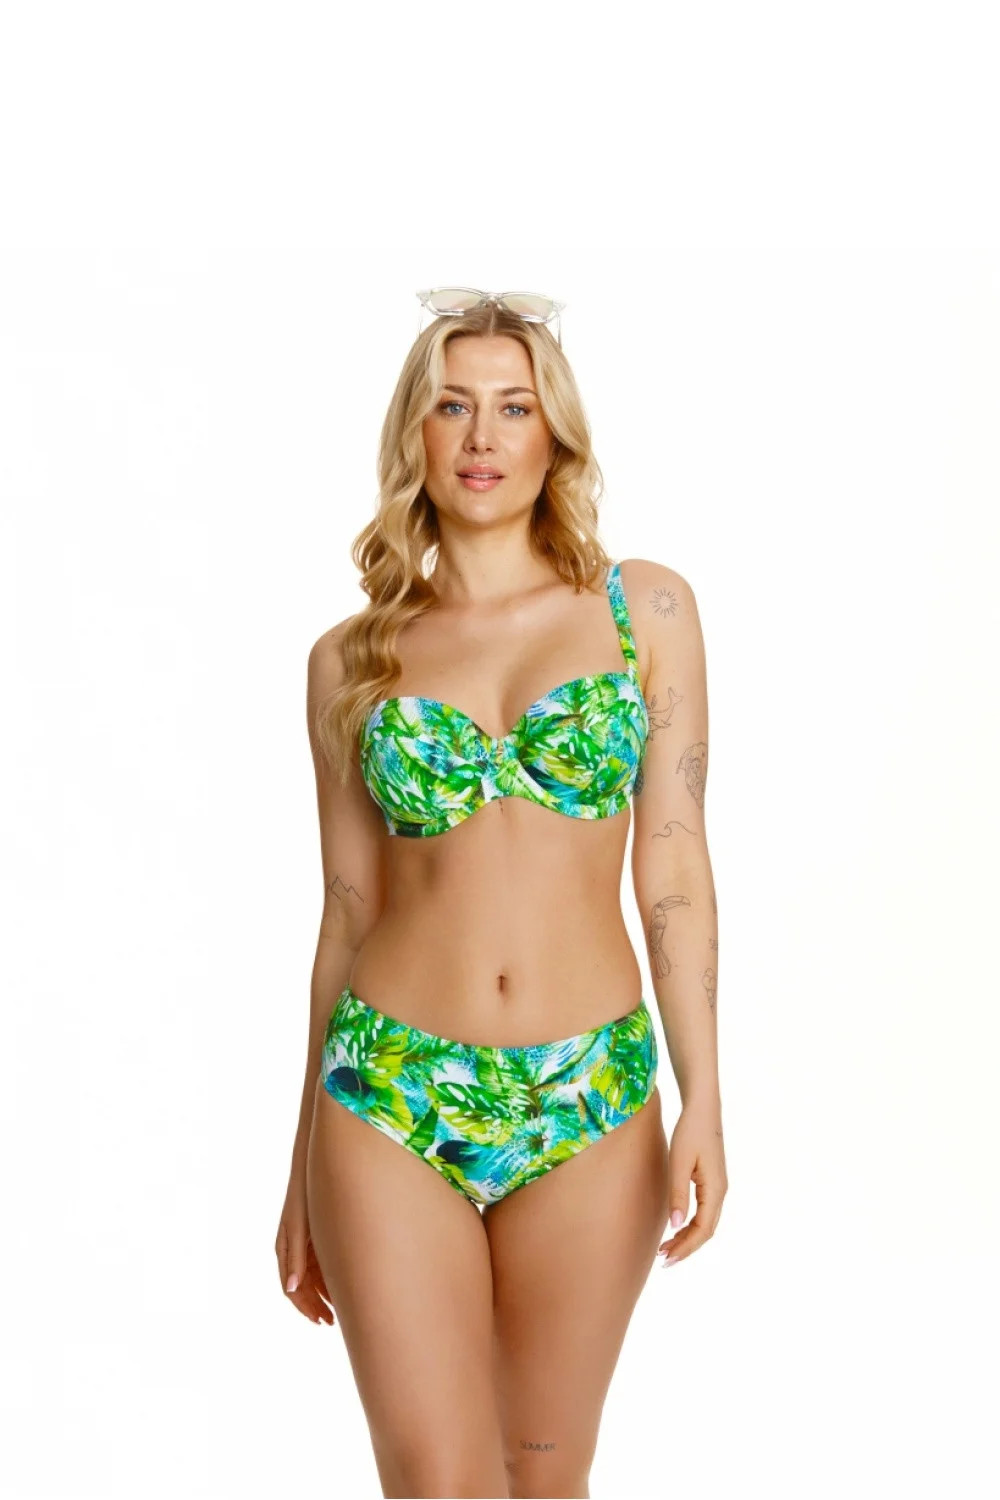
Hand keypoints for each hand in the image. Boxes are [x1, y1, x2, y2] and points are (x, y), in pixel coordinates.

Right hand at [275, 1182, 335, 1325]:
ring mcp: (305, 1243)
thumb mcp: (299, 1226)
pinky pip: (321, 1264)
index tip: (320, 1320)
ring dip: (323, 1295)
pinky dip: (330, 1278)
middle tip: (331, 1322)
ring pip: (313, 1278)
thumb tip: (292, 1289)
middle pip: (302, 1287)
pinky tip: (343, 1287)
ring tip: (340, 1310)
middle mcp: (293, 1249)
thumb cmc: (304, 1195)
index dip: (305, 1307)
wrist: (316, 1167)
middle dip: (315, 1305)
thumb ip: (296, 1256)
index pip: (292, 1288)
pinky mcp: (317, 1236)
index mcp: (284, 1248)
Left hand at [657, 1100, 726, 1266]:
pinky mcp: (711, 1181)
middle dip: (686, 1247)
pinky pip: (704, 1211)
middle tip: (663, 1260)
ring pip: (706, 1222)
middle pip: (706, 1230)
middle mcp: (720, 1192)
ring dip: (687, 1237)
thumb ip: (678, 1194)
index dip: (686, 1247)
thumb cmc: (690, 1131)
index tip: (667, 1259)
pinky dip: (690, 1224)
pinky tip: (676, 1226)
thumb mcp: (680, 1162)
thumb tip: (675, 1225)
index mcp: (715, 1189)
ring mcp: (718, 1187)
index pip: (703, 1229)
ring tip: (666, 1248)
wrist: (702, 1109)